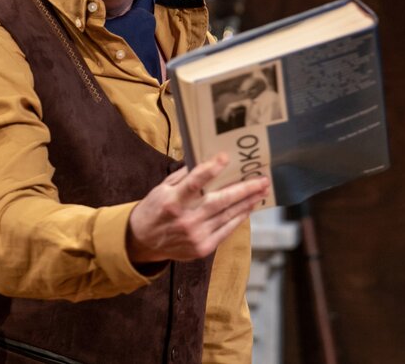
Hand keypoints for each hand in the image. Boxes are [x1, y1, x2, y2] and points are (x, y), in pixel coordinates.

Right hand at [126, 152, 268, 263]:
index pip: (194, 182)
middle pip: (220, 201)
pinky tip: (249, 207)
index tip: (225, 157)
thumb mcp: (162, 188)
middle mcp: (185, 219)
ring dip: (247, 203)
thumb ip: (184, 177)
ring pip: (227, 216)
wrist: (143, 241)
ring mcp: (196, 235)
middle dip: (244, 189)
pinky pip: (226, 230)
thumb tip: (205, 161)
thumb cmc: (155, 208)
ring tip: (262, 191)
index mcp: (172, 200)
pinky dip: (239, 218)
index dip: (210, 169)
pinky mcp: (202, 248)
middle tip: (262, 179)